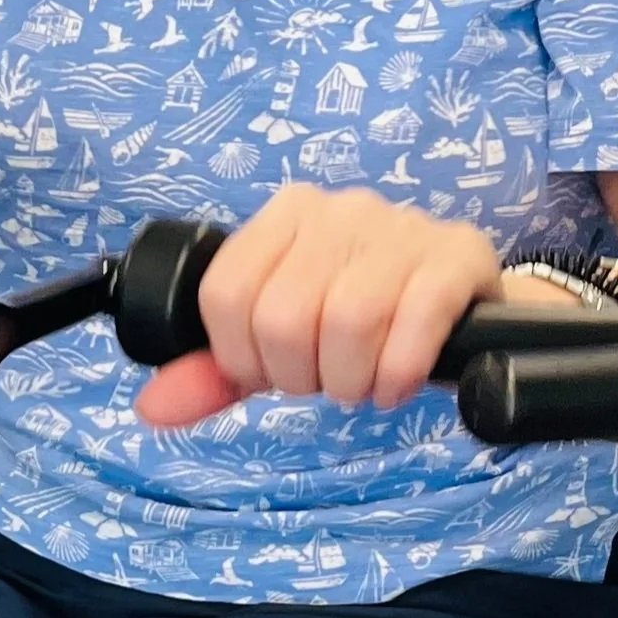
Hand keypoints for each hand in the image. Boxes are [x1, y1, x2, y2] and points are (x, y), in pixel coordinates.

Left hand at [131, 185, 578, 429]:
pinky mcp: (457, 255)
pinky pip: (415, 320)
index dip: (242, 356)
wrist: (466, 305)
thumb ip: (217, 373)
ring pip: (348, 319)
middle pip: (283, 315)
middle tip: (326, 382)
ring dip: (351, 379)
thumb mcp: (283, 342)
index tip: (273, 373)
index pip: (226, 293)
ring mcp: (401, 227)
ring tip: (363, 383)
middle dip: (300, 375)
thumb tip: (152, 408)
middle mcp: (340, 209)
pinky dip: (398, 371)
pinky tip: (398, 383)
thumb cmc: (362, 320)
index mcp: (287, 214)